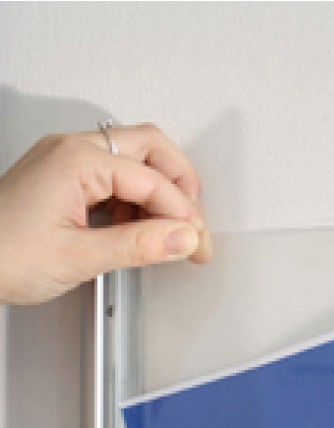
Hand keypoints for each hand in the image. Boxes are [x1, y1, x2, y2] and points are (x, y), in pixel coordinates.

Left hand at [0, 123, 211, 304]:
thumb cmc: (0, 255)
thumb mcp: (78, 257)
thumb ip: (138, 246)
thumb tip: (184, 238)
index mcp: (77, 161)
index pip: (153, 181)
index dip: (184, 215)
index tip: (197, 245)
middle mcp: (72, 151)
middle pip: (150, 148)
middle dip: (181, 186)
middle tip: (195, 223)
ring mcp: (67, 162)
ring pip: (136, 159)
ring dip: (161, 193)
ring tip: (169, 232)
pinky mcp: (65, 179)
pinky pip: (115, 176)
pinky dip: (137, 200)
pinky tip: (139, 229)